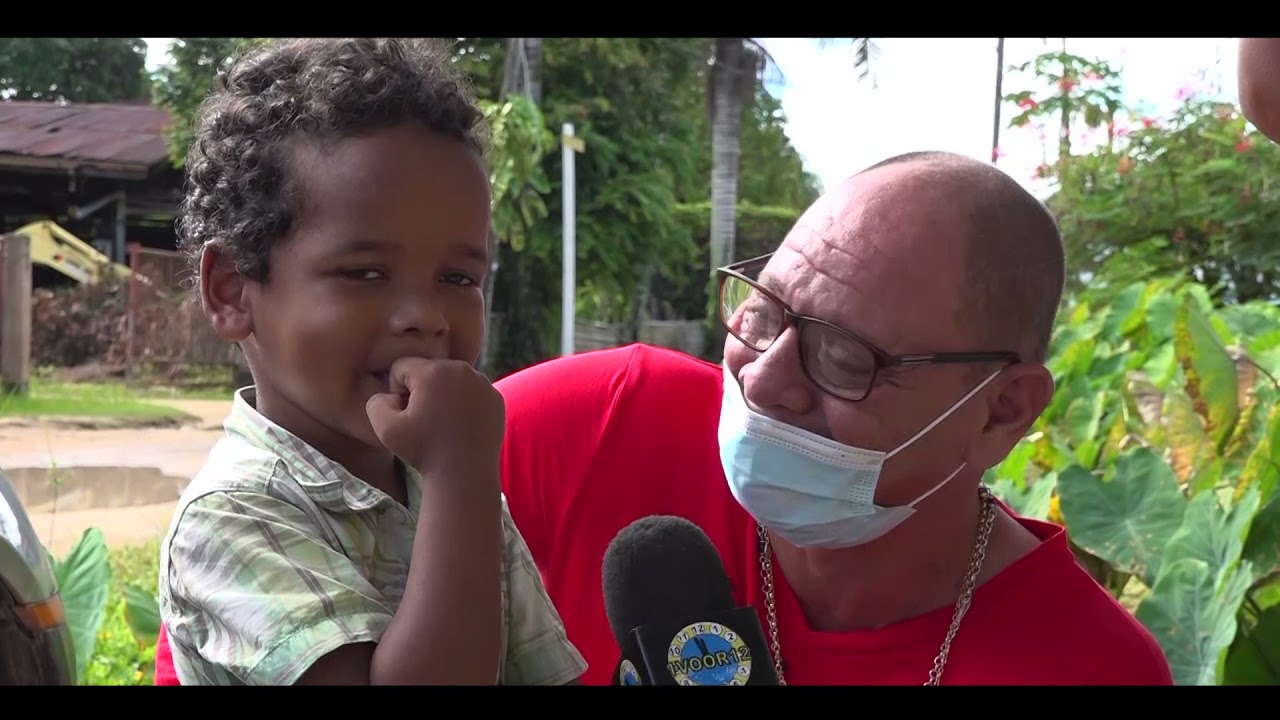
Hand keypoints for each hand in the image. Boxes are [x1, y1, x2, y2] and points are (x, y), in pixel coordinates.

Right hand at [366, 356, 505, 482]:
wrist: (464, 474)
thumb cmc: (423, 451)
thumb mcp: (384, 429)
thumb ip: (376, 401)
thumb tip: (390, 394)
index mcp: (432, 371)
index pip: (402, 367)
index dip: (396, 390)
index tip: (406, 414)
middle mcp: (460, 369)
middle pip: (428, 369)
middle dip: (421, 390)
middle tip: (425, 421)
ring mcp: (482, 383)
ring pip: (451, 379)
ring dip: (443, 395)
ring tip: (443, 424)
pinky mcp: (495, 397)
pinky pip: (471, 391)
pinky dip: (464, 403)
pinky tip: (461, 426)